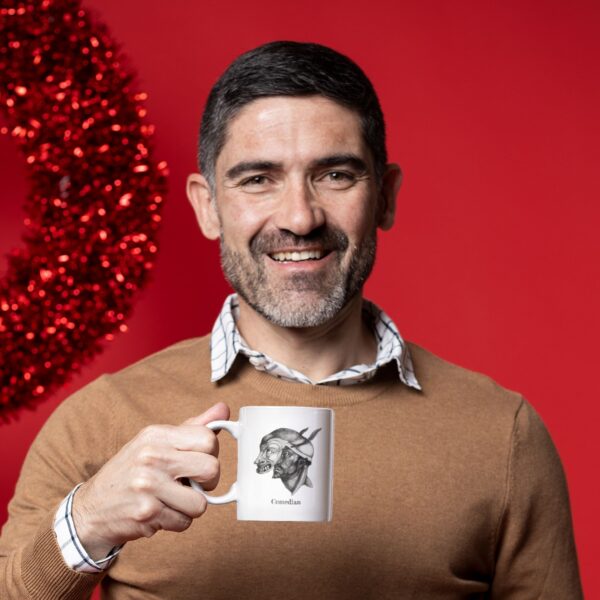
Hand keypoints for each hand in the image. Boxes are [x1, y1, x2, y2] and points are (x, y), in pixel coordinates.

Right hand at [72, 402, 229, 559]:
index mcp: (157, 435)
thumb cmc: (131, 472)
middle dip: (207, 482)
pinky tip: (159, 512)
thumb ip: (192, 427)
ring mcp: (148, 485)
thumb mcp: (156, 442)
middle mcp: (151, 456)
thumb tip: (223, 409)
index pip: (208, 439)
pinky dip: (176, 521)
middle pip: (211, 469)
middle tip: (191, 483)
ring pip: (201, 503)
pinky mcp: (146, 513)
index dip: (211, 454)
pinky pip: (184, 522)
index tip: (199, 461)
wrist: (91, 508)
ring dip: (190, 506)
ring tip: (171, 499)